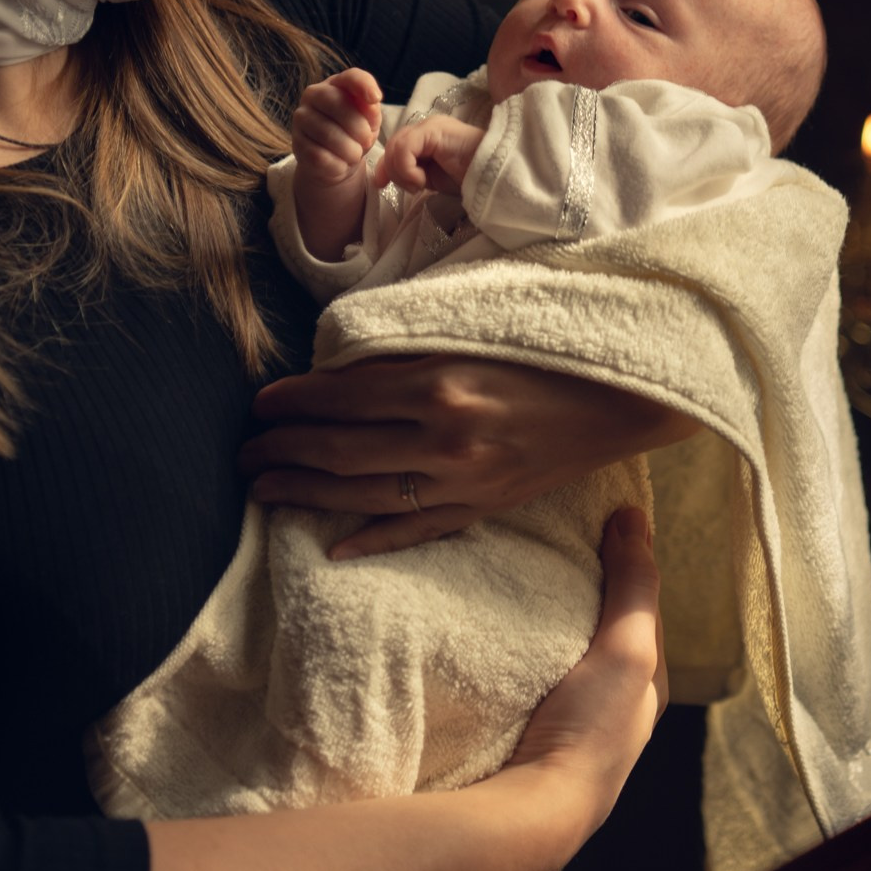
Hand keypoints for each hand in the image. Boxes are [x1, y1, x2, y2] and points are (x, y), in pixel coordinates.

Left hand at [240, 356, 695, 558]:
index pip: (344, 394)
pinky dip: (373, 539)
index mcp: (443, 379)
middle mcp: (446, 435)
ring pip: (365, 494)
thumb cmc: (554, 343)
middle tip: (242, 452)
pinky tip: (333, 548)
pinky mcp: (487, 506)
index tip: (260, 403)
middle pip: (341, 449)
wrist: (627, 393)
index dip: (294, 401)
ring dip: (306, 493)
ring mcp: (466, 479)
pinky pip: (418, 529)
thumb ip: (413, 341)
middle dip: (283, 450)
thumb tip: (343, 359)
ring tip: (262, 491)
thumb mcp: (480, 323)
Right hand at [291, 68, 382, 186]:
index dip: (364, 85)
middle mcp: (312, 96)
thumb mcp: (368, 119)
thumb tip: (372, 101)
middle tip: (366, 140)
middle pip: (338, 104)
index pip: (350, 77)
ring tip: (354, 153)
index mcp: (334, 84)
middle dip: (359, 127)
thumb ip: (371, 108)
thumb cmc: (353, 133)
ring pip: (329, 134)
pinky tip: (340, 163)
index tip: (376, 99)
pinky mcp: (297, 144)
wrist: (334, 162)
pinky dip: (338, 164)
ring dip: (351, 150)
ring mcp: (301, 119)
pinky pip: (321, 156)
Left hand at [374, 112, 485, 197]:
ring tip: (420, 185)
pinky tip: (422, 181)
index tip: (383, 185)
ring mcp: (431, 125)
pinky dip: (407, 169)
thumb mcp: (431, 179)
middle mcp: (427, 126)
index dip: (386, 166)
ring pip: (395, 147)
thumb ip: (408, 173)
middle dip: (394, 171)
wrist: (497, 178)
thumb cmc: (471, 180)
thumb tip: (379, 177)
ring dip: (402, 173)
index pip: (394, 146)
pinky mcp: (434, 130)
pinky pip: (404, 149)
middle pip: (391, 145)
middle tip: (414, 188)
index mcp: (427, 136)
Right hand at [508, 508, 666, 835]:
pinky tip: (492, 631)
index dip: (624, 562)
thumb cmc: (591, 730)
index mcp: (648, 687)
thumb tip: (635, 515)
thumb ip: (633, 585)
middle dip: (582, 590)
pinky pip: (529, 675)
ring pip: (563, 653)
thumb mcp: (627, 648)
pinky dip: (519, 647)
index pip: (641, 607)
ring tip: (513, 577)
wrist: (531, 811)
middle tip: (547, 543)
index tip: (594, 520)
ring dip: (544, 620)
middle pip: (600, 629)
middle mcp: (615, 706)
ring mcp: (570, 722)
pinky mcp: (529, 733)